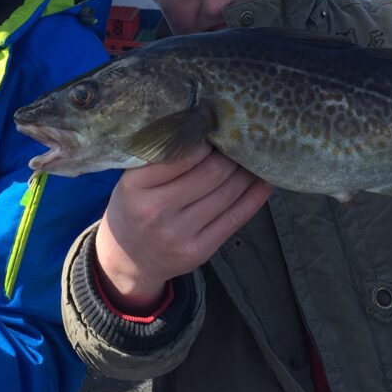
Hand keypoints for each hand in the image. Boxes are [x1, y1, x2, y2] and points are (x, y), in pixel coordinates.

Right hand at [94, 144, 272, 313]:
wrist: (129, 260)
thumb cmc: (133, 208)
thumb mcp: (132, 179)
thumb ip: (161, 158)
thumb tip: (208, 131)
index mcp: (135, 186)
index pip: (182, 155)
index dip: (206, 141)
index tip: (215, 131)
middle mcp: (156, 211)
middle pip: (210, 173)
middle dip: (231, 155)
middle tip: (241, 141)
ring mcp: (179, 234)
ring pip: (227, 194)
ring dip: (245, 173)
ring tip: (252, 158)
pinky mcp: (199, 251)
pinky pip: (235, 219)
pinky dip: (254, 197)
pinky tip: (263, 182)